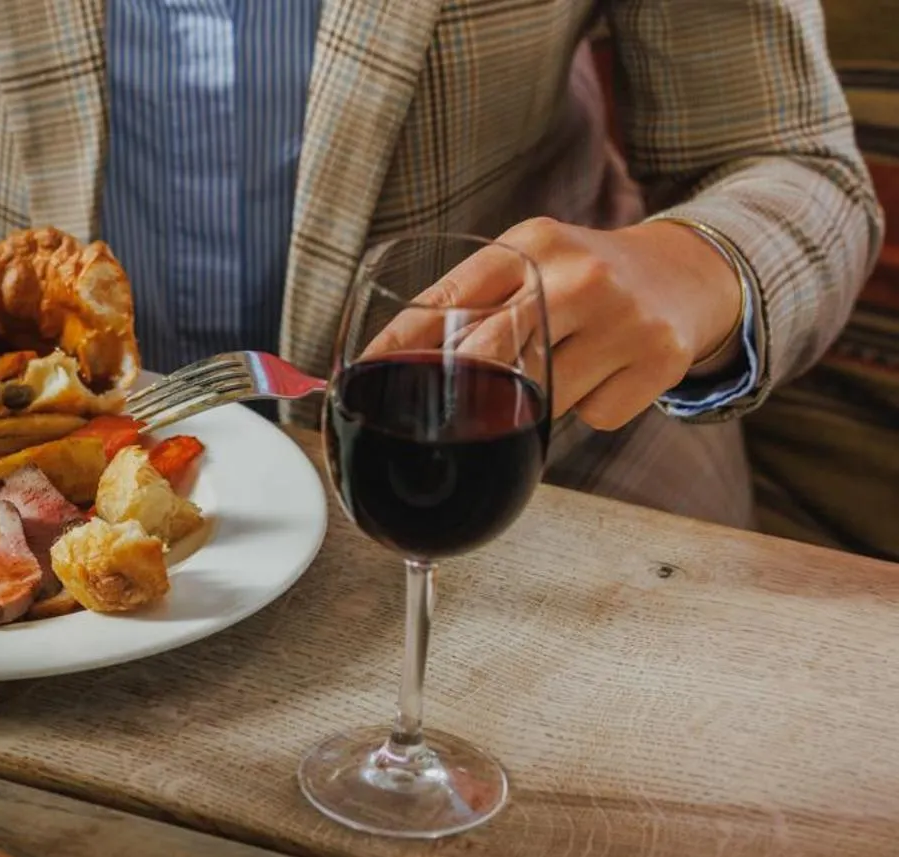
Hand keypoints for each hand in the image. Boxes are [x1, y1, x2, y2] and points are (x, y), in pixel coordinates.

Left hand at [368, 218, 741, 430]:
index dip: (401, 344)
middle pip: (489, 354)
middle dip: (460, 387)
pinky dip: (587, 409)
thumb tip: (393, 362)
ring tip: (558, 366)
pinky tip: (605, 375)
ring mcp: (625, 319)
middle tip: (444, 405)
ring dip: (531, 400)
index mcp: (533, 243)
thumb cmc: (582, 278)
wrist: (689, 273)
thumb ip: (473, 301)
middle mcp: (580, 276)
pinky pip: (590, 417)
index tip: (365, 374)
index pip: (450, 299)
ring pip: (539, 398)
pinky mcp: (659, 361)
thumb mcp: (531, 261)